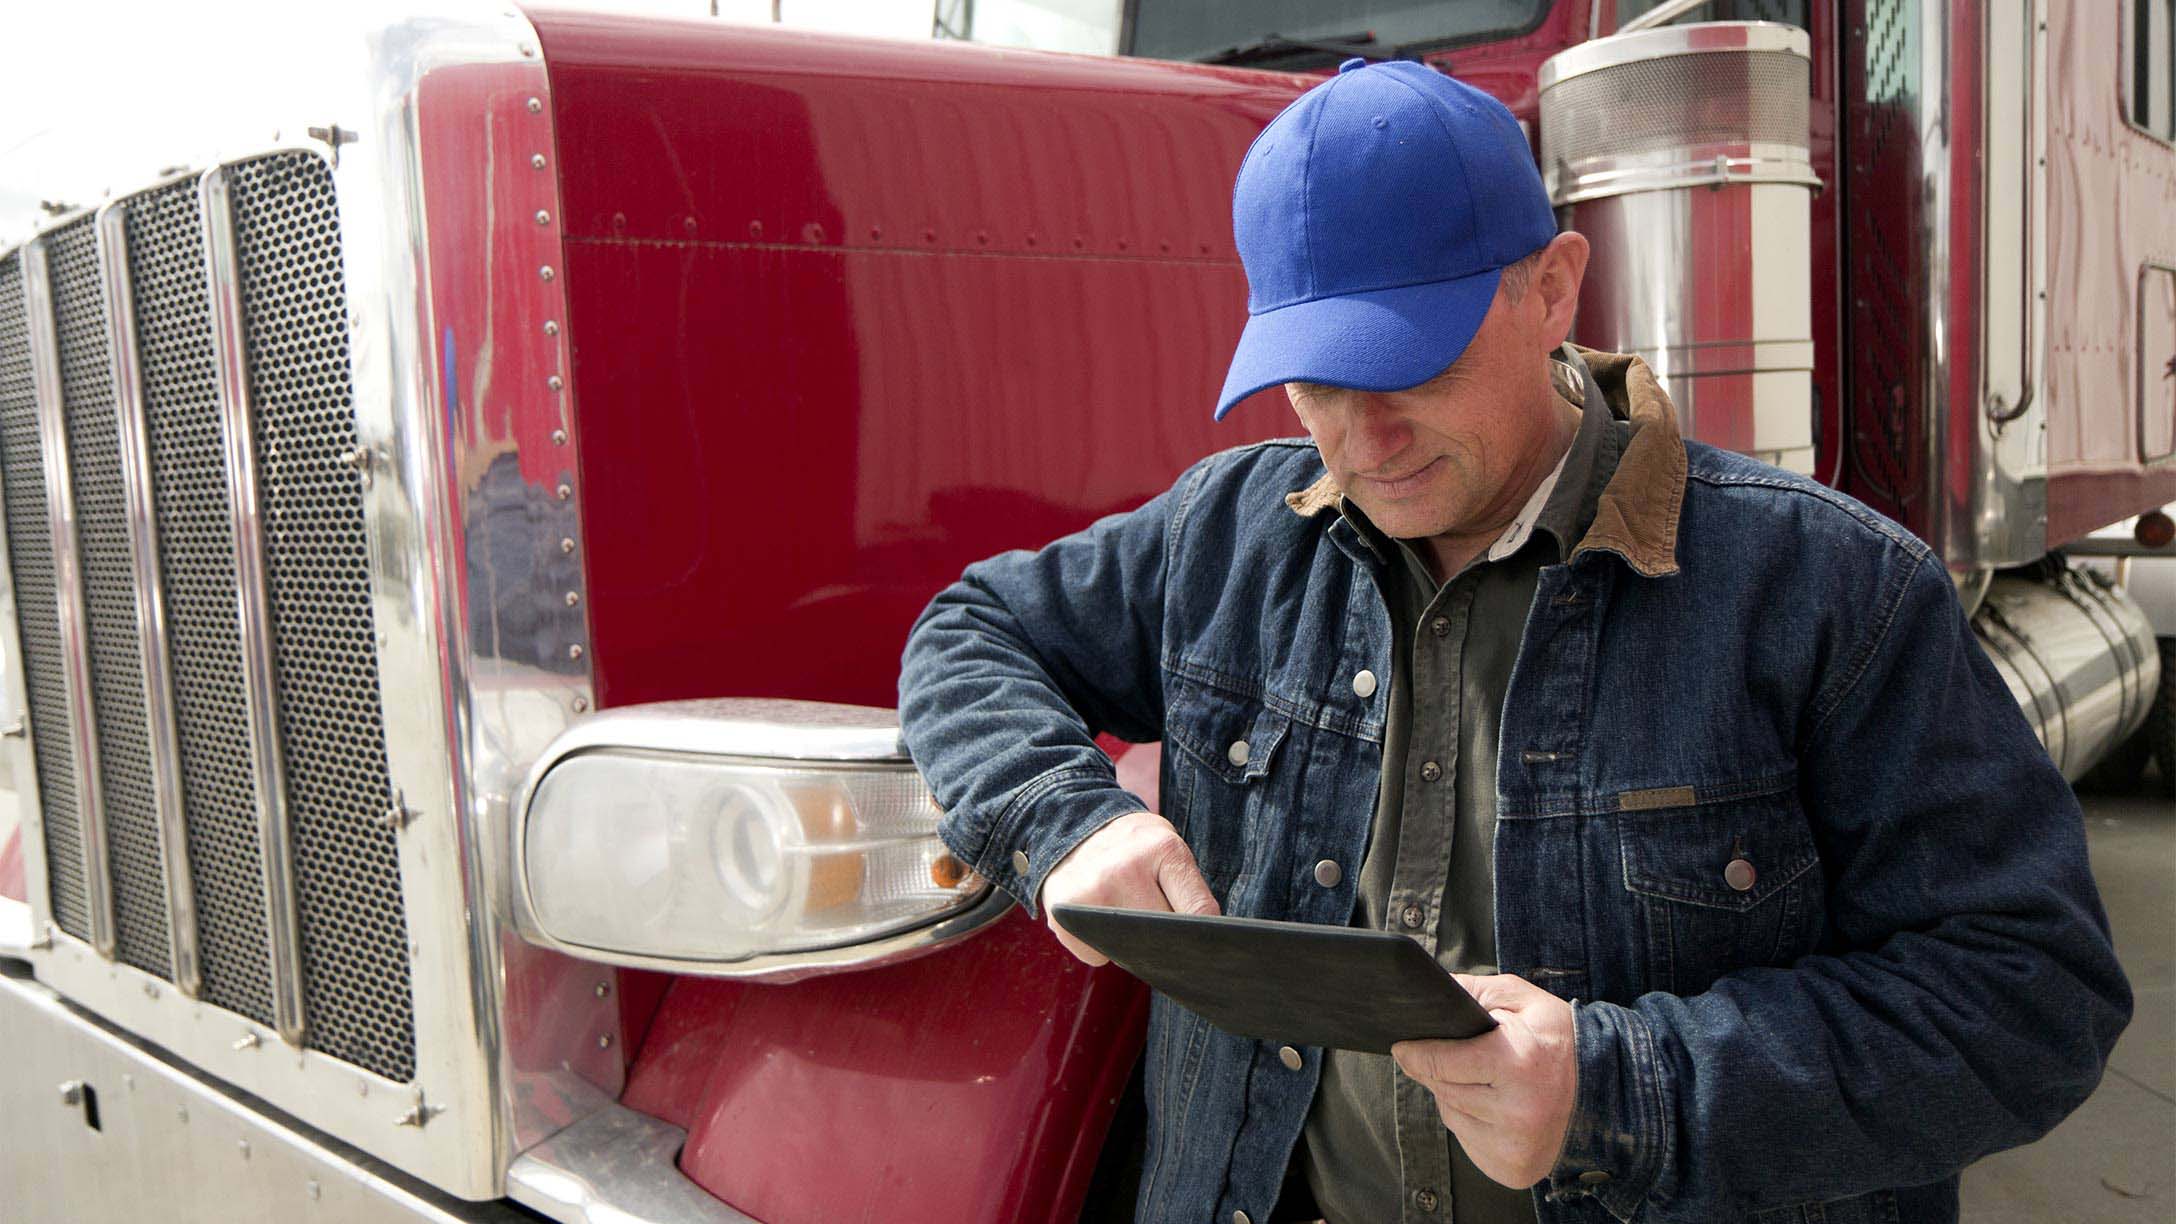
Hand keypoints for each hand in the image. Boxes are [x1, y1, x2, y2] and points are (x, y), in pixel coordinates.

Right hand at [1039, 810, 1219, 964]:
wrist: (1073, 825)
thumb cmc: (1133, 845)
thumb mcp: (1168, 847)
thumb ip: (1188, 889)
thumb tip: (1206, 947)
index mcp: (1161, 848)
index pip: (1199, 912)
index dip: (1204, 934)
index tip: (1203, 941)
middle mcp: (1124, 869)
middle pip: (1164, 937)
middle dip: (1166, 940)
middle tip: (1158, 923)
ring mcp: (1091, 892)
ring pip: (1130, 953)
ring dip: (1133, 946)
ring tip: (1125, 913)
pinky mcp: (1062, 913)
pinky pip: (1097, 956)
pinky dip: (1101, 949)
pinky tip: (1097, 919)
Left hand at [1391, 973, 1577, 1188]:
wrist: (1610, 1091)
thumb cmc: (1560, 1040)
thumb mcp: (1524, 1001)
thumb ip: (1474, 992)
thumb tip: (1427, 994)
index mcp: (1518, 1065)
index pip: (1440, 1062)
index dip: (1415, 1052)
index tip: (1402, 1046)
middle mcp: (1516, 1113)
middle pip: (1442, 1088)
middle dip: (1442, 1070)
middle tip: (1464, 1058)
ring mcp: (1515, 1146)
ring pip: (1451, 1115)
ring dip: (1457, 1096)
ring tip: (1488, 1081)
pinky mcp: (1513, 1169)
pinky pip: (1467, 1141)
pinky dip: (1473, 1123)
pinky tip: (1497, 1108)